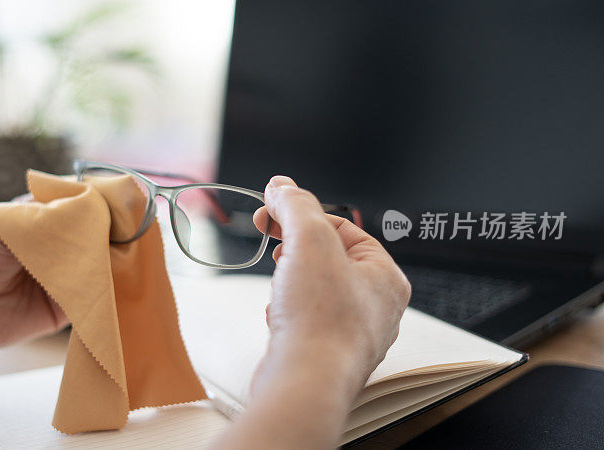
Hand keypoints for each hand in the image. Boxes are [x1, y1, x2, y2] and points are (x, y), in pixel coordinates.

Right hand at [214, 176, 409, 448]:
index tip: (268, 214)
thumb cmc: (320, 320)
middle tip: (273, 249)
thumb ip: (295, 205)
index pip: (343, 227)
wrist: (304, 382)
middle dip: (294, 251)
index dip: (301, 216)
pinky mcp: (326, 353)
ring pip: (314, 289)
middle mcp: (376, 306)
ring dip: (289, 282)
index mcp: (385, 276)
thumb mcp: (308, 240)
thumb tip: (282, 186)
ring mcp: (353, 333)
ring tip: (281, 290)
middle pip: (328, 257)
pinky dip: (286, 312)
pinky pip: (305, 319)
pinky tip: (278, 318)